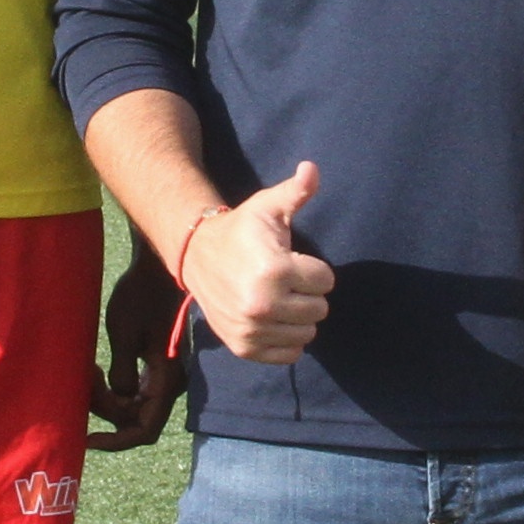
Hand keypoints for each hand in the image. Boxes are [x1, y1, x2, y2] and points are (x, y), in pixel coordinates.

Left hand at [90, 243, 188, 448]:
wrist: (155, 271)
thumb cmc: (141, 296)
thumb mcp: (124, 332)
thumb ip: (123, 371)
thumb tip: (119, 398)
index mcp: (166, 380)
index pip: (144, 430)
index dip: (115, 442)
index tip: (86, 439)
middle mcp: (169, 384)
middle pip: (134, 419)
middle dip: (104, 410)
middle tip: (82, 385)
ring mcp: (163, 376)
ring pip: (131, 405)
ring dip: (106, 397)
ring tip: (87, 372)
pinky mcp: (155, 366)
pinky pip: (133, 390)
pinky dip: (112, 387)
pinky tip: (98, 369)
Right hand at [183, 163, 335, 365]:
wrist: (197, 255)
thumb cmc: (241, 230)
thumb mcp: (267, 207)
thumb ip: (296, 191)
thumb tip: (312, 169)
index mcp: (275, 270)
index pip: (326, 281)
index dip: (314, 269)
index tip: (293, 260)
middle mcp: (263, 304)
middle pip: (319, 310)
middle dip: (308, 294)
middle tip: (286, 281)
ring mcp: (252, 329)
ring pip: (307, 334)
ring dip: (299, 317)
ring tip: (279, 298)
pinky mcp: (244, 347)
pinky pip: (289, 355)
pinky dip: (286, 340)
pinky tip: (273, 320)